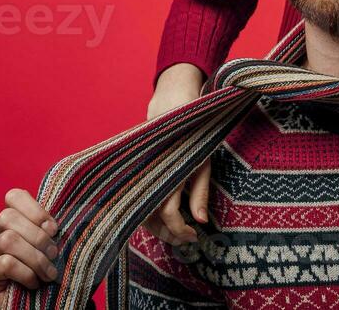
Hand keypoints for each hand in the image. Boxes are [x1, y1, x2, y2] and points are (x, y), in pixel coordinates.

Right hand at [0, 188, 59, 309]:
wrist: (34, 308)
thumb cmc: (46, 276)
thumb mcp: (51, 249)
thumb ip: (50, 232)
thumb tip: (57, 224)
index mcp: (13, 224)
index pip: (14, 197)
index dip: (35, 208)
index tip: (54, 228)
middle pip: (7, 217)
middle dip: (37, 235)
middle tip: (54, 254)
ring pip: (7, 240)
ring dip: (35, 257)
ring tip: (49, 274)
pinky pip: (5, 263)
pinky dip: (26, 273)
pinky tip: (34, 284)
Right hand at [143, 63, 212, 244]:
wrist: (173, 101)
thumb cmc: (194, 132)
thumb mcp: (203, 160)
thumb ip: (200, 192)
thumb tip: (202, 222)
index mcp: (168, 172)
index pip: (167, 213)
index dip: (179, 230)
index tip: (194, 235)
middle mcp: (149, 174)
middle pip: (148, 218)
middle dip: (166, 234)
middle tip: (185, 239)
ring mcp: (139, 172)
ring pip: (139, 210)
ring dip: (155, 226)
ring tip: (175, 230)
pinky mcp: (135, 170)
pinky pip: (136, 198)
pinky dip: (148, 211)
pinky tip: (162, 215)